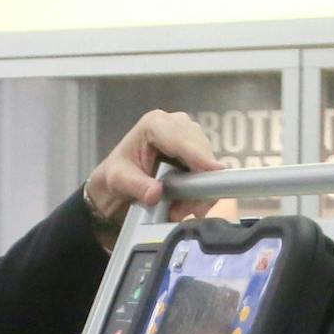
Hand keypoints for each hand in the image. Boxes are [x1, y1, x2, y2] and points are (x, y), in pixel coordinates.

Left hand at [83, 111, 225, 242]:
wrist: (122, 178)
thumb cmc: (118, 173)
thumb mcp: (119, 181)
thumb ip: (137, 186)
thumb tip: (156, 194)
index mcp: (154, 124)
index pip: (181, 139)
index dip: (199, 156)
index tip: (215, 171)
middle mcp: (176, 123)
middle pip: (200, 149)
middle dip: (198, 180)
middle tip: (187, 210)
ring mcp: (189, 134)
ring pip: (207, 160)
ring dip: (200, 188)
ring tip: (180, 210)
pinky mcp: (196, 149)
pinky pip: (208, 168)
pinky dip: (202, 189)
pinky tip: (189, 205)